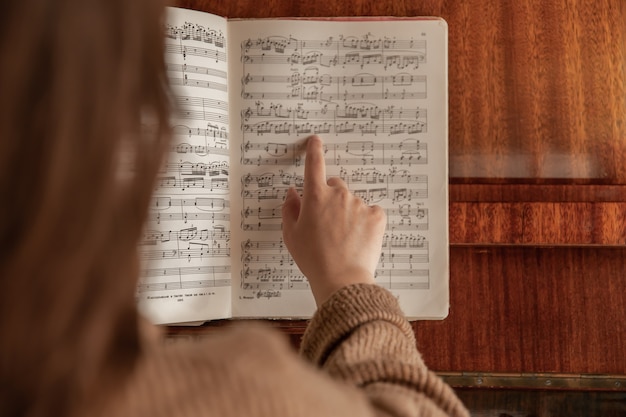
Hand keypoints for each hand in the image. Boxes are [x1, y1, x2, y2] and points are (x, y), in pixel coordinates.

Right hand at [281, 135, 386, 305]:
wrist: (341, 278)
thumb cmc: (313, 259)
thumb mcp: (292, 235)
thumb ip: (290, 209)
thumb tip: (293, 193)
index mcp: (315, 197)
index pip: (314, 166)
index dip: (314, 151)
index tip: (316, 141)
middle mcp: (339, 195)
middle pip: (335, 185)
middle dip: (331, 198)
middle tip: (328, 223)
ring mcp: (359, 204)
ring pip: (353, 202)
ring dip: (349, 213)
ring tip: (343, 239)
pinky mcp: (376, 216)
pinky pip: (371, 212)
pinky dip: (366, 222)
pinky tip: (358, 239)